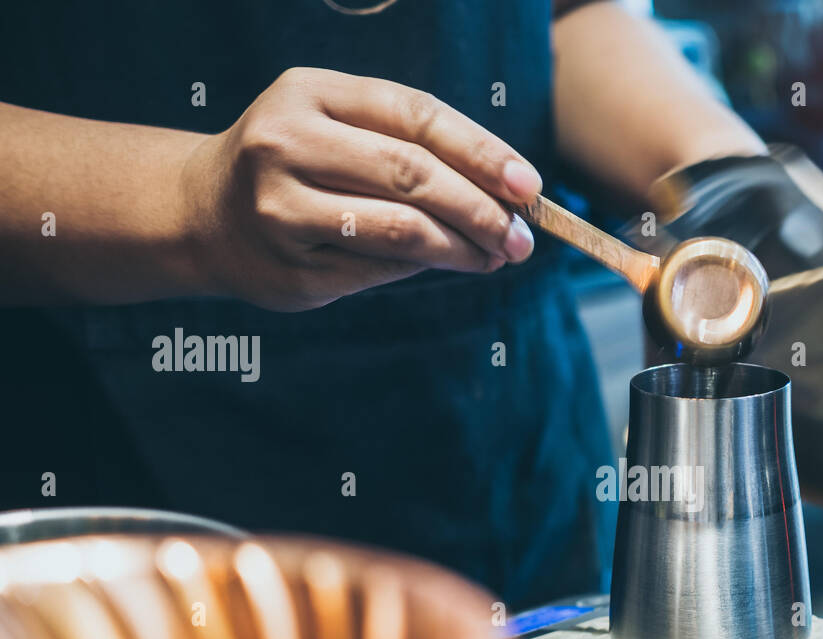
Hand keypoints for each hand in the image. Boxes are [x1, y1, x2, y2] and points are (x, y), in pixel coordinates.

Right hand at [181, 67, 541, 310]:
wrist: (202, 213)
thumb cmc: (296, 163)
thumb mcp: (337, 126)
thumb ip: (407, 145)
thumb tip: (505, 194)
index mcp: (310, 94)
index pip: (415, 116)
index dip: (481, 152)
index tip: (528, 185)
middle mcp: (287, 143)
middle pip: (411, 174)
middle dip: (480, 208)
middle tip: (521, 236)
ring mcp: (282, 209)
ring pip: (399, 229)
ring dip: (462, 247)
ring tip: (496, 255)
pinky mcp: (291, 268)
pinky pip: (379, 269)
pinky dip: (422, 266)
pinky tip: (446, 263)